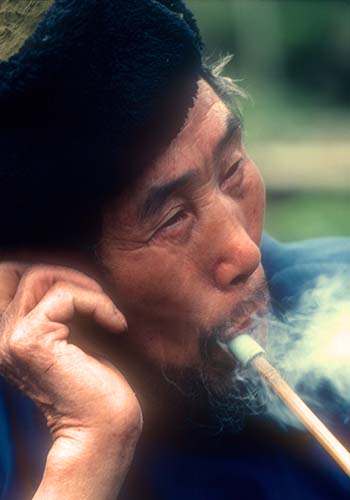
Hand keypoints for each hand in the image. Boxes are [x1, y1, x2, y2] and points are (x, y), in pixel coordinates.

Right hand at [0, 262, 141, 498]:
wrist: (102, 427)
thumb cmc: (94, 383)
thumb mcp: (72, 334)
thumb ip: (60, 307)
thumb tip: (71, 274)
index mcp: (8, 335)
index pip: (6, 277)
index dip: (45, 273)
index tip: (84, 292)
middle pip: (17, 271)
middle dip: (62, 272)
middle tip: (96, 295)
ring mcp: (9, 338)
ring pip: (39, 276)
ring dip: (82, 285)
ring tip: (106, 309)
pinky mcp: (29, 341)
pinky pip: (64, 295)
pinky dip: (97, 302)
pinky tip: (116, 323)